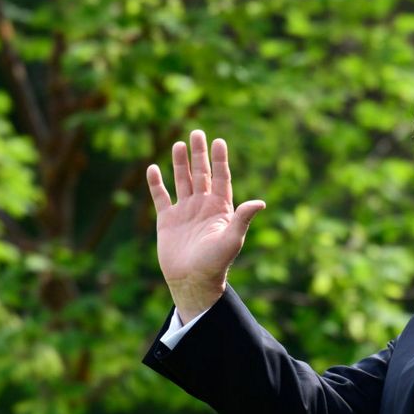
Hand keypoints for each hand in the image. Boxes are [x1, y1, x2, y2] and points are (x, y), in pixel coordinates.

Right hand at [146, 129, 265, 319]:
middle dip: (199, 154)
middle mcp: (202, 206)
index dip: (220, 160)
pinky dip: (156, 183)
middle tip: (197, 132)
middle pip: (201, 174)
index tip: (219, 141)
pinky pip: (160, 197)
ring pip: (181, 181)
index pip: (220, 177)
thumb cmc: (215, 263)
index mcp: (220, 208)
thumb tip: (260, 202)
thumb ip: (243, 218)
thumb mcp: (232, 239)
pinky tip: (153, 168)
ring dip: (180, 163)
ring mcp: (184, 212)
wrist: (192, 281)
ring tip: (178, 144)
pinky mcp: (167, 220)